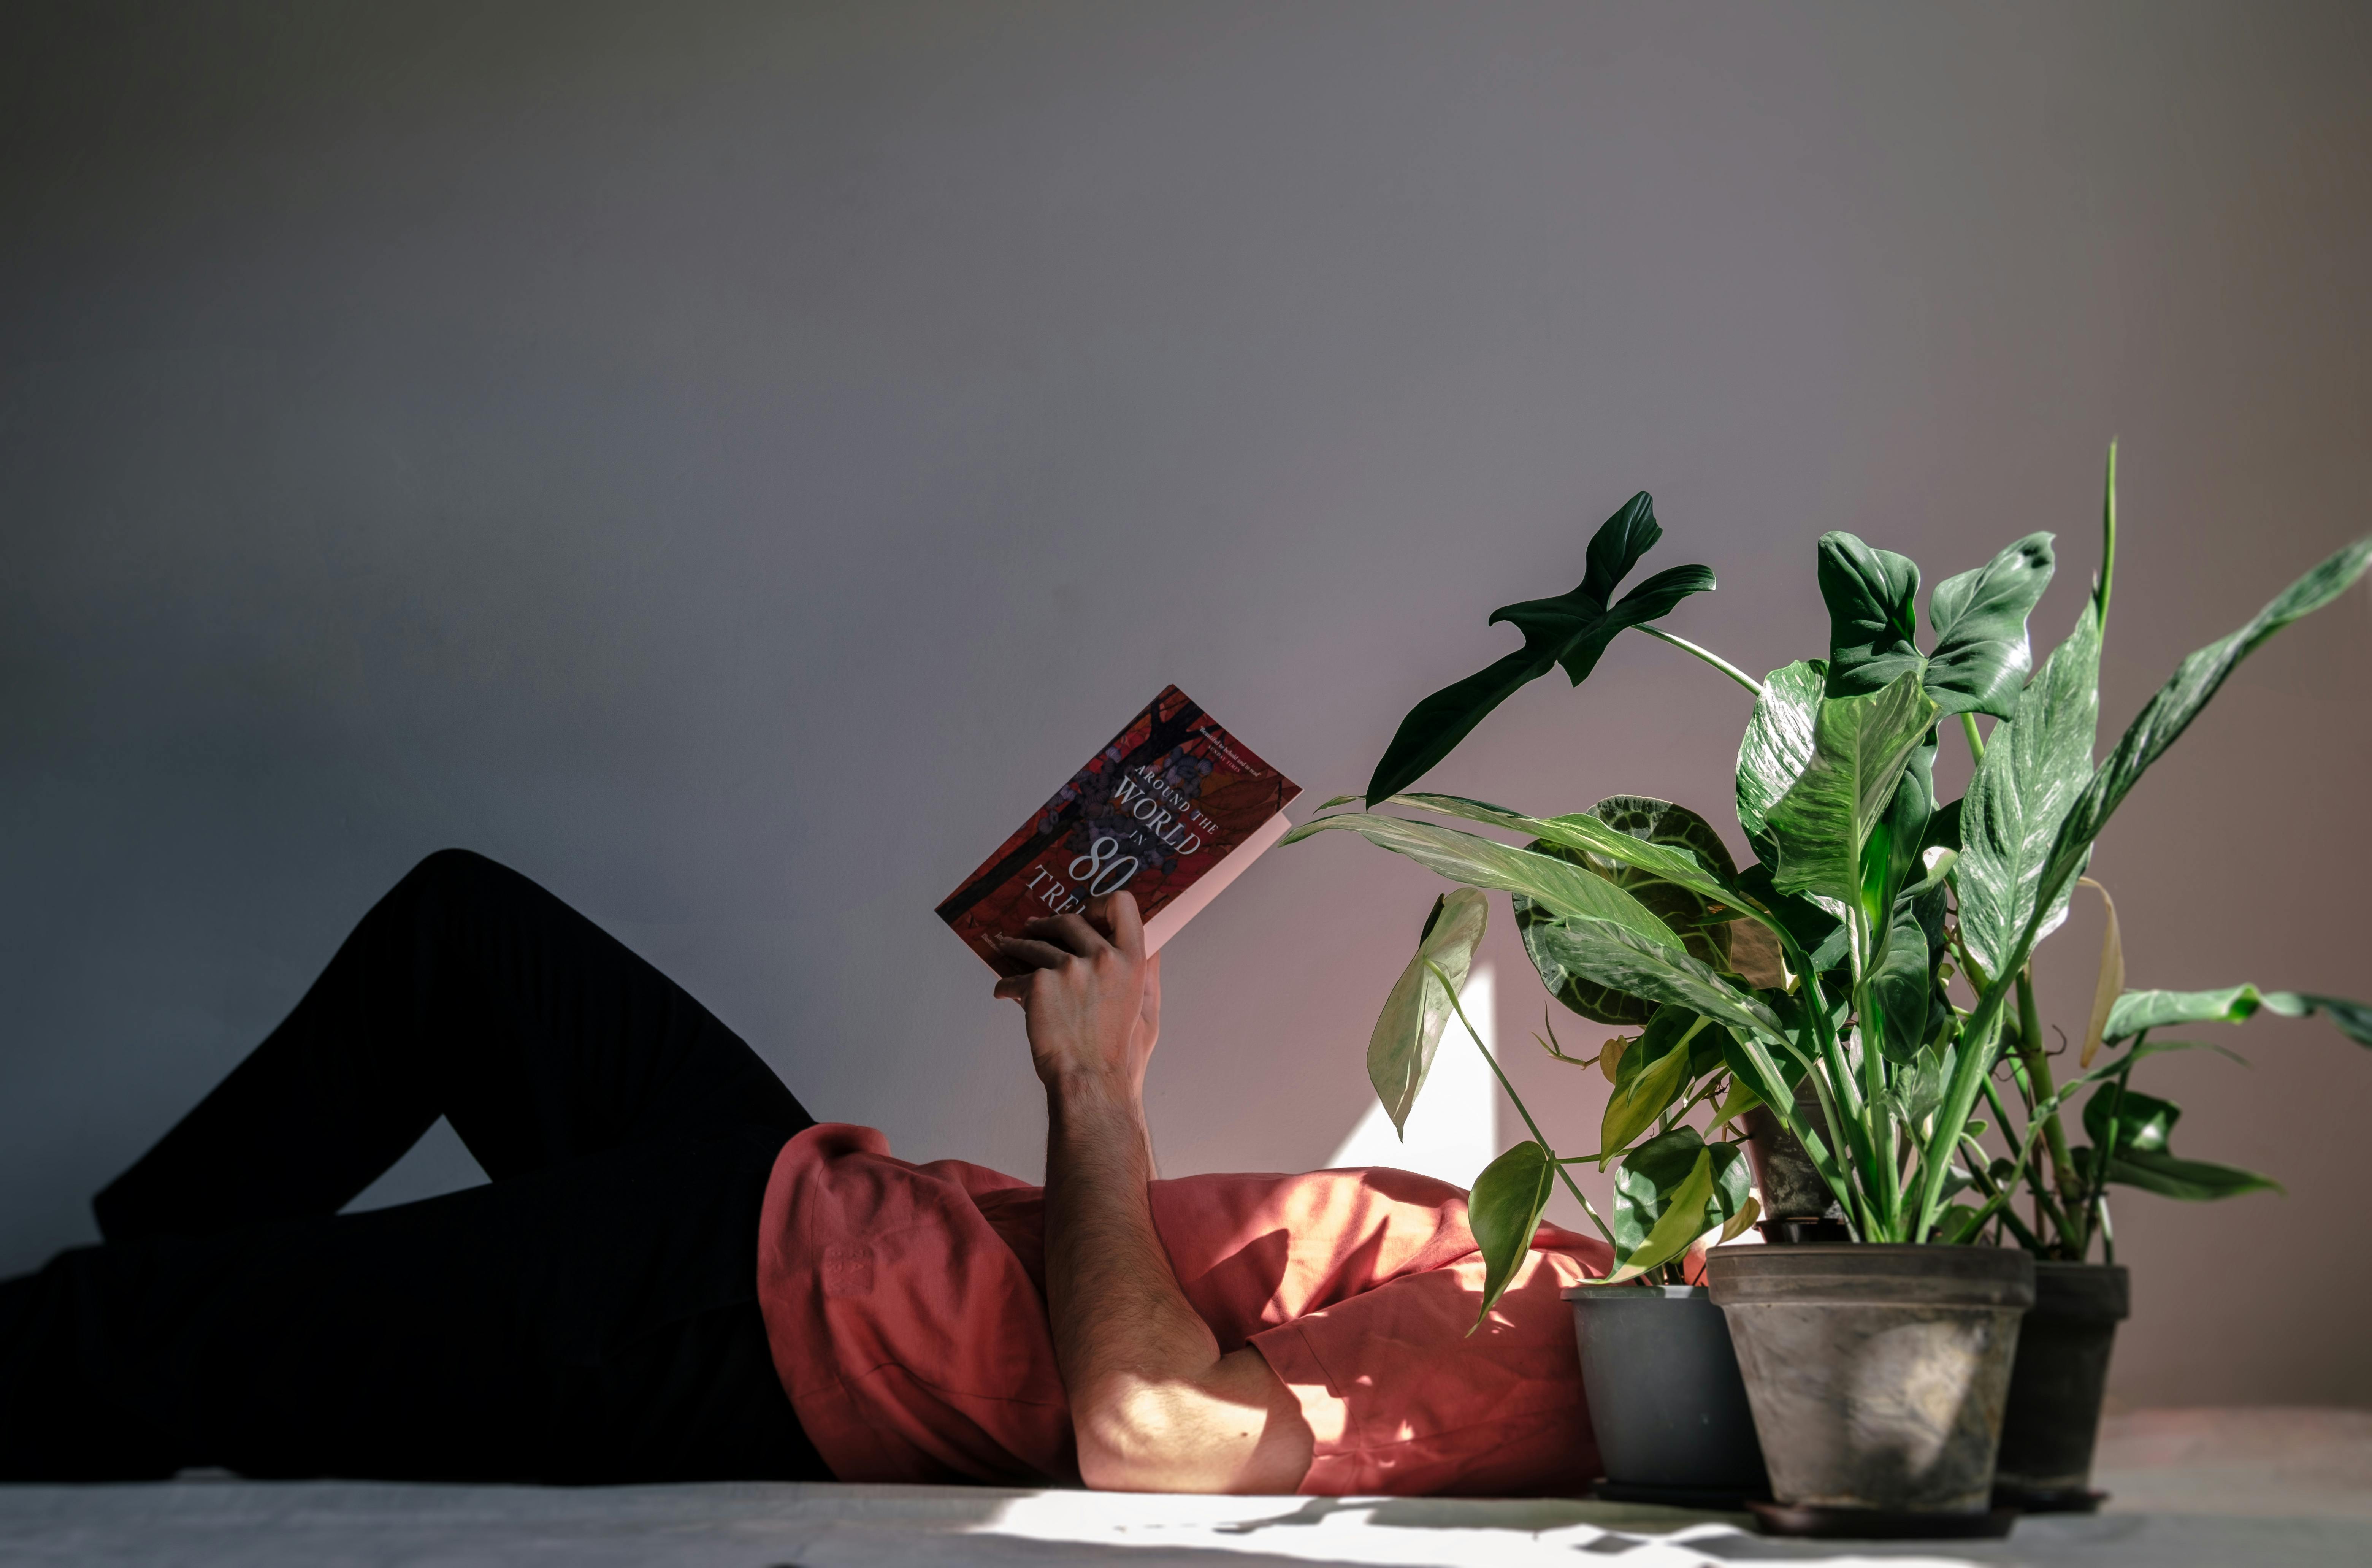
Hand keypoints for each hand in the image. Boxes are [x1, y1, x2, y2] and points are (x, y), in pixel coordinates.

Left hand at [993, 892, 1160, 1094]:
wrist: (1090, 1083)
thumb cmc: (1121, 1057)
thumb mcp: (1148, 1012)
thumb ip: (1148, 976)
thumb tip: (1153, 947)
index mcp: (1133, 960)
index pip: (1122, 906)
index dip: (1101, 901)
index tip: (1086, 909)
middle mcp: (1102, 957)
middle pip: (1070, 920)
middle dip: (1048, 923)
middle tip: (1034, 928)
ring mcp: (1069, 968)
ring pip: (1034, 945)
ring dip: (1018, 947)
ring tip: (1007, 948)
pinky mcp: (1038, 985)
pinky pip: (1015, 979)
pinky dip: (1007, 987)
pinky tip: (1004, 994)